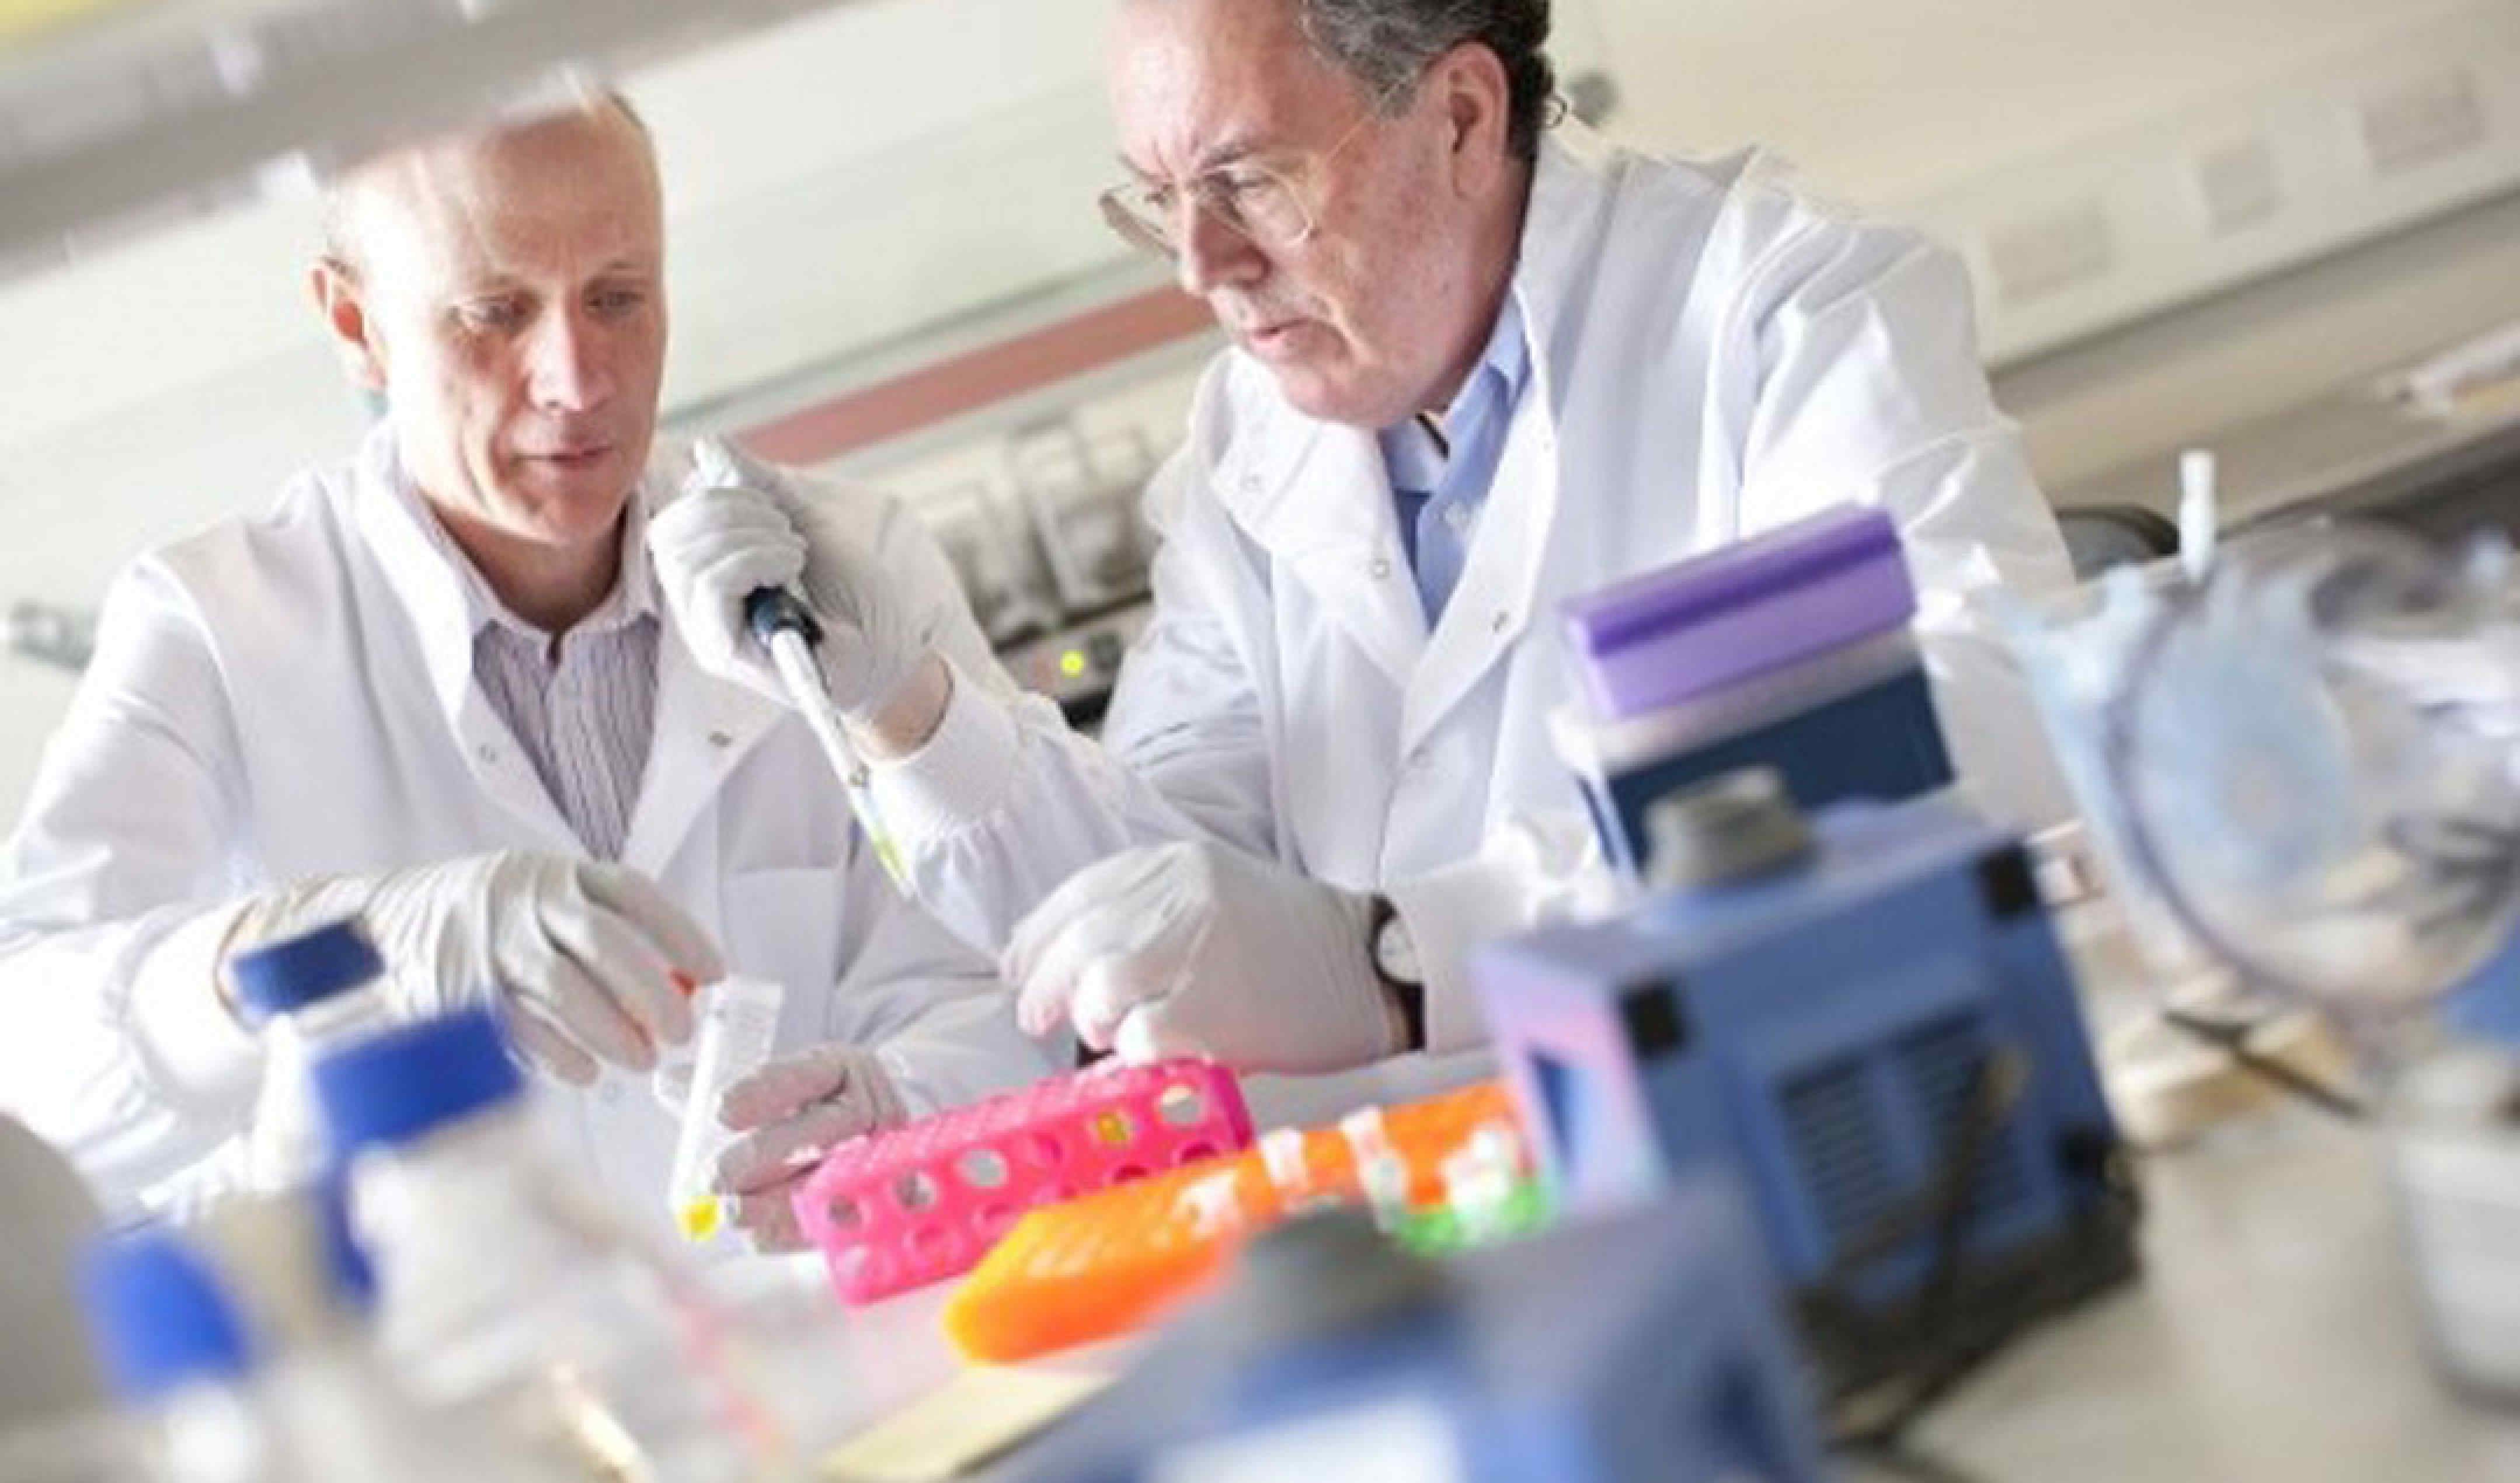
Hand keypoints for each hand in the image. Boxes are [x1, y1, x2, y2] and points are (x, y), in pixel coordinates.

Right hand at [225, 852, 719, 1084]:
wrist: (370, 924)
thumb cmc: (478, 919)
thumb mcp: (534, 899)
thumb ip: (595, 930)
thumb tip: (677, 985)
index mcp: (554, 872)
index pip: (632, 894)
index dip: (680, 934)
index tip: (718, 972)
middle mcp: (522, 899)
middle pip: (604, 943)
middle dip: (652, 991)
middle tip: (682, 1031)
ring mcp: (486, 942)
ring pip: (562, 987)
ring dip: (612, 1030)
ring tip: (642, 1059)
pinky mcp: (454, 987)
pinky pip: (516, 1025)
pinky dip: (557, 1053)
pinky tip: (585, 1071)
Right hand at [649, 439, 929, 722]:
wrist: (892, 650)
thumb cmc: (854, 597)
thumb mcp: (807, 523)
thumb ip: (760, 487)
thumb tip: (709, 445)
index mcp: (708, 577)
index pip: (670, 524)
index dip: (711, 496)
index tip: (769, 505)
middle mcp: (698, 608)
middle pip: (669, 536)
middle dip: (730, 510)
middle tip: (785, 528)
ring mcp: (708, 633)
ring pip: (689, 560)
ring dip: (751, 537)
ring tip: (796, 553)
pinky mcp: (727, 653)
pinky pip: (713, 587)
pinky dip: (755, 561)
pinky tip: (790, 570)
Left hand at [707, 1043, 908, 1251]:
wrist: (869, 1143)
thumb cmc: (812, 1111)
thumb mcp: (781, 1085)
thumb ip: (726, 1088)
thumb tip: (666, 1083)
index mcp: (842, 1068)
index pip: (803, 1075)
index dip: (762, 1092)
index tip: (720, 1112)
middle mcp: (871, 1109)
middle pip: (817, 1132)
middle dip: (758, 1158)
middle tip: (713, 1178)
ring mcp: (883, 1159)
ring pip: (827, 1182)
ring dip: (773, 1202)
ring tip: (732, 1210)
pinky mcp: (880, 1205)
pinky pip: (836, 1222)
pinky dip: (793, 1231)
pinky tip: (759, 1233)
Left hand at [1003, 842, 1399, 1074]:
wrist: (1375, 963)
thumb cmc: (1291, 940)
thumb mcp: (1215, 892)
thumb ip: (1147, 909)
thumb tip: (1069, 960)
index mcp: (1174, 863)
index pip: (1075, 896)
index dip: (1034, 941)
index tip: (1019, 971)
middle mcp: (1180, 896)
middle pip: (1075, 944)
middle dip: (1043, 988)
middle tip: (1039, 1019)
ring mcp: (1198, 949)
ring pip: (1098, 987)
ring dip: (1093, 1021)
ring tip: (1112, 1035)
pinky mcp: (1217, 1008)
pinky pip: (1141, 1037)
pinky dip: (1134, 1055)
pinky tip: (1153, 1056)